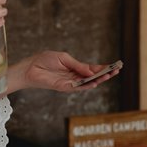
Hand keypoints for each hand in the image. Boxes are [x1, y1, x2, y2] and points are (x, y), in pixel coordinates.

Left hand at [2, 51, 119, 95]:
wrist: (30, 67)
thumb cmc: (45, 60)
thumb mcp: (64, 58)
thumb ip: (77, 65)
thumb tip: (91, 70)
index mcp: (75, 68)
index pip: (92, 69)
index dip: (103, 68)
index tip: (114, 66)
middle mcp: (74, 76)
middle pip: (93, 77)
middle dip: (105, 74)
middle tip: (116, 71)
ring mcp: (70, 83)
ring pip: (87, 83)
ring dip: (98, 80)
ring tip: (108, 76)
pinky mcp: (63, 87)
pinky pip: (77, 88)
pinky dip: (86, 85)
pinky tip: (94, 82)